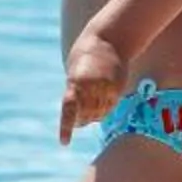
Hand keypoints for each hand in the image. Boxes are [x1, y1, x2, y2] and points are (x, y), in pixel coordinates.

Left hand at [60, 29, 126, 144]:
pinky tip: (101, 101)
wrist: (110, 39)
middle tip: (76, 120)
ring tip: (90, 104)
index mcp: (76, 82)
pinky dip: (104, 109)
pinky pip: (109, 107)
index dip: (66, 127)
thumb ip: (75, 93)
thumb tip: (79, 117)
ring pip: (98, 114)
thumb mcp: (74, 72)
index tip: (64, 142)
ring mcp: (106, 89)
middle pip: (85, 116)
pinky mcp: (117, 89)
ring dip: (93, 116)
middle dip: (80, 120)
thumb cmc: (86, 55)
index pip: (69, 109)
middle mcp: (92, 87)